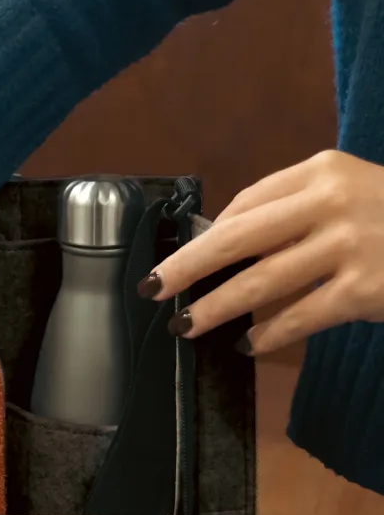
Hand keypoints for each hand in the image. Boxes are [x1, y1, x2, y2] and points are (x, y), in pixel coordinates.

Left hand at [137, 150, 383, 354]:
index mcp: (324, 170)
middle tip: (152, 288)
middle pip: (238, 236)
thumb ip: (299, 208)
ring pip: (260, 281)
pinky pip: (300, 316)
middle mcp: (331, 201)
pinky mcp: (365, 289)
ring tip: (188, 325)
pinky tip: (250, 344)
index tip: (185, 256)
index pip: (249, 201)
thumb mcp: (354, 192)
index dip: (210, 233)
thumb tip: (227, 242)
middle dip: (188, 266)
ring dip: (217, 306)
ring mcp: (349, 245)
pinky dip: (269, 333)